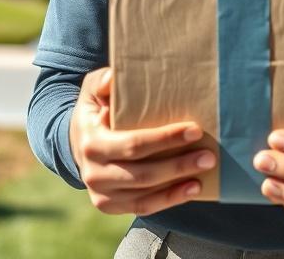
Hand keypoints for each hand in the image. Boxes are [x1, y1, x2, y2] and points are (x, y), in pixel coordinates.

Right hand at [70, 67, 215, 215]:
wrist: (74, 142)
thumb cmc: (94, 110)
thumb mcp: (93, 90)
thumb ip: (103, 81)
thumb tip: (114, 76)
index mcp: (92, 143)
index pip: (134, 144)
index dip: (166, 139)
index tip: (194, 130)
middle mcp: (93, 173)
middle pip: (143, 174)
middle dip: (178, 165)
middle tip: (208, 155)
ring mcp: (101, 194)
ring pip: (144, 195)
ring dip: (178, 186)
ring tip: (204, 173)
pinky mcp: (109, 206)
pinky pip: (142, 207)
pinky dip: (168, 200)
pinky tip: (191, 189)